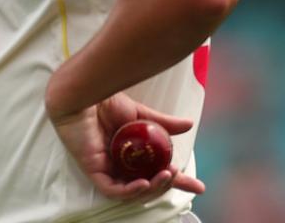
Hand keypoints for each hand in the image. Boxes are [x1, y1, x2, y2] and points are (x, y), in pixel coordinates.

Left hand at [47, 92, 204, 199]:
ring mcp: (105, 168)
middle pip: (146, 186)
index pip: (156, 173)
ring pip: (131, 191)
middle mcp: (119, 164)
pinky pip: (112, 189)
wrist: (85, 93)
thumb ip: (163, 124)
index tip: (199, 187)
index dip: (177, 182)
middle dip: (166, 185)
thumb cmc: (106, 102)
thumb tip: (189, 124)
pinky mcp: (92, 169)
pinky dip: (130, 190)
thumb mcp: (141, 115)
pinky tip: (144, 182)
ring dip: (152, 188)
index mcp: (131, 155)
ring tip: (166, 175)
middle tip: (177, 174)